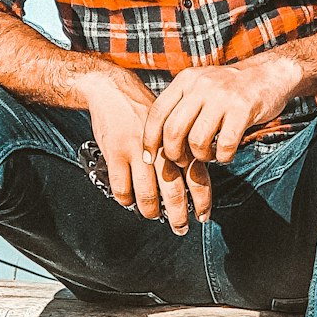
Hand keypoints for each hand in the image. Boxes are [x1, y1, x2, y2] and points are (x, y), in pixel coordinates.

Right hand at [80, 70, 211, 232]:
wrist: (113, 89)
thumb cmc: (143, 110)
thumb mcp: (169, 124)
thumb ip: (181, 148)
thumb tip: (193, 181)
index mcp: (178, 140)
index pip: (197, 175)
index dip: (202, 200)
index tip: (204, 216)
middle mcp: (161, 147)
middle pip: (174, 191)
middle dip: (179, 215)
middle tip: (180, 228)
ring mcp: (137, 151)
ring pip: (147, 195)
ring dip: (151, 211)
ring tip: (152, 215)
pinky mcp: (115, 152)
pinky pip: (121, 188)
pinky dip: (125, 200)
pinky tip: (127, 200)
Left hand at [142, 57, 300, 166]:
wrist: (268, 73)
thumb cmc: (229, 88)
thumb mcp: (200, 85)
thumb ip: (181, 105)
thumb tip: (158, 141)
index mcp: (185, 79)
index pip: (157, 112)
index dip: (149, 139)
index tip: (148, 157)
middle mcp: (200, 85)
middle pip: (173, 130)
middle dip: (174, 154)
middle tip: (182, 161)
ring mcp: (222, 97)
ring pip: (196, 141)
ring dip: (200, 157)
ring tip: (208, 154)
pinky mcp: (242, 109)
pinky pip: (224, 146)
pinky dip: (223, 157)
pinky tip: (225, 153)